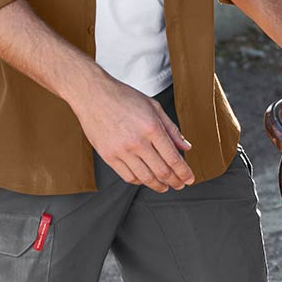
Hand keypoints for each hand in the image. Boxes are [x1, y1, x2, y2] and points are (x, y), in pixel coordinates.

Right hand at [71, 72, 193, 191]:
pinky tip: (145, 179)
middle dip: (175, 181)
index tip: (189, 179)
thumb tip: (186, 147)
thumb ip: (171, 129)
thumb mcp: (153, 107)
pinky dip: (139, 181)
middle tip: (180, 185)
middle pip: (161, 171)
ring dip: (158, 185)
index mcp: (152, 128)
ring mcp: (121, 151)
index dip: (184, 173)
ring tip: (165, 186)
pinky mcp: (108, 156)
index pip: (173, 159)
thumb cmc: (123, 97)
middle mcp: (137, 142)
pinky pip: (127, 176)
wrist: (92, 95)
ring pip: (145, 178)